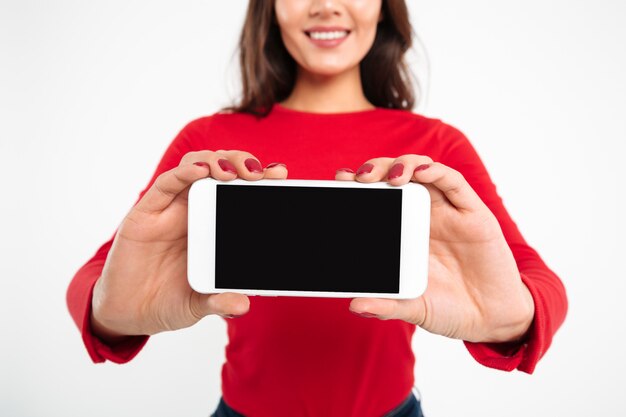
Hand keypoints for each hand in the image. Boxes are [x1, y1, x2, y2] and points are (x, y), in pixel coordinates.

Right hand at [91, 150, 287, 340]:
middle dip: (243, 163)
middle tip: (260, 175)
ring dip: (218, 161)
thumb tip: (242, 305)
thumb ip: (218, 302)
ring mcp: (172, 209)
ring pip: (197, 167)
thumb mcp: (197, 305)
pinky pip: (167, 184)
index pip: (240, 192)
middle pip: (222, 170)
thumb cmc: (167, 301)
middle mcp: (196, 211)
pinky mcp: (147, 211)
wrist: (127, 312)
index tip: (281, 175)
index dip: (261, 180)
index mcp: (215, 227)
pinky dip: (185, 173)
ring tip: (234, 172)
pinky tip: (201, 172)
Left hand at [335, 156, 533, 342]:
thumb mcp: (413, 308)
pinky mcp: (473, 214)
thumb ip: (386, 306)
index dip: (358, 185)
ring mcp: (447, 212)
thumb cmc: (449, 308)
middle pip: (395, 177)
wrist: (491, 319)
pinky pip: (454, 183)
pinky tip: (421, 173)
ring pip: (423, 171)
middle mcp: (422, 215)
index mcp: (402, 232)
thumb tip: (355, 305)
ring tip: (389, 176)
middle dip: (375, 170)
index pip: (377, 198)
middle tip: (358, 179)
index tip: (338, 180)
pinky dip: (437, 172)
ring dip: (403, 165)